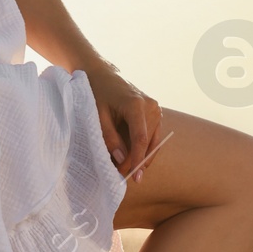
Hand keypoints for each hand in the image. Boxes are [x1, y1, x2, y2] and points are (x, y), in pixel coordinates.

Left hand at [86, 64, 160, 181]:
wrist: (102, 74)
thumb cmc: (97, 93)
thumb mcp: (98, 116)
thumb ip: (110, 138)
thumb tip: (122, 160)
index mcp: (136, 105)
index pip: (140, 138)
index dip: (136, 159)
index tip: (132, 176)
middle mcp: (150, 106)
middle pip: (146, 142)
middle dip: (136, 161)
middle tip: (124, 177)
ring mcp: (155, 109)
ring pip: (152, 141)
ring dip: (142, 157)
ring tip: (131, 172)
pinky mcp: (155, 112)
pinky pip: (153, 135)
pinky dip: (145, 148)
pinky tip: (137, 161)